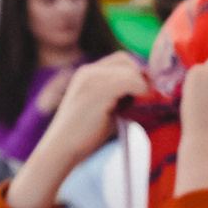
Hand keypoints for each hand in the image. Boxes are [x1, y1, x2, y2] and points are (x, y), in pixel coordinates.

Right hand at [8, 47, 141, 207]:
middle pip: (127, 60)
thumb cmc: (82, 134)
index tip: (140, 91)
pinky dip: (141, 91)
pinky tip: (134, 106)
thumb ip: (119, 96)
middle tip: (141, 98)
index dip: (134, 72)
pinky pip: (132, 82)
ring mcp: (93, 79)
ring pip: (132, 71)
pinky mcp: (99, 91)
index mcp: (86, 73)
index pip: (120, 59)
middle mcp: (88, 71)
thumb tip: (146, 91)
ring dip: (140, 86)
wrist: (61, 148)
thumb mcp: (101, 107)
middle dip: (139, 77)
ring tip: (134, 106)